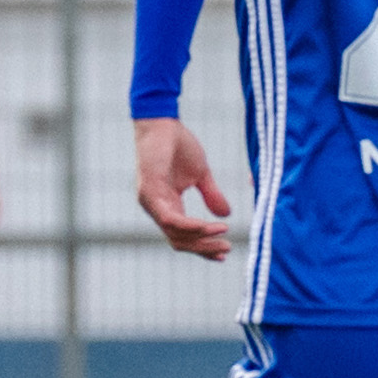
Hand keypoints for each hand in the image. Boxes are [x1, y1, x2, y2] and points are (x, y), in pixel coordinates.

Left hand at [135, 117, 234, 259]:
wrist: (162, 123)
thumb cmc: (178, 145)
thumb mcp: (201, 174)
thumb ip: (211, 195)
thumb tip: (227, 215)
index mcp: (167, 206)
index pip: (183, 236)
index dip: (203, 247)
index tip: (223, 254)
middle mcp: (157, 208)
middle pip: (179, 240)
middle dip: (203, 248)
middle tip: (226, 249)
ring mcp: (151, 202)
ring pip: (175, 234)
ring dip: (201, 238)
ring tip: (223, 234)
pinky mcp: (150, 191)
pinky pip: (170, 218)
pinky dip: (190, 225)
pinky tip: (208, 226)